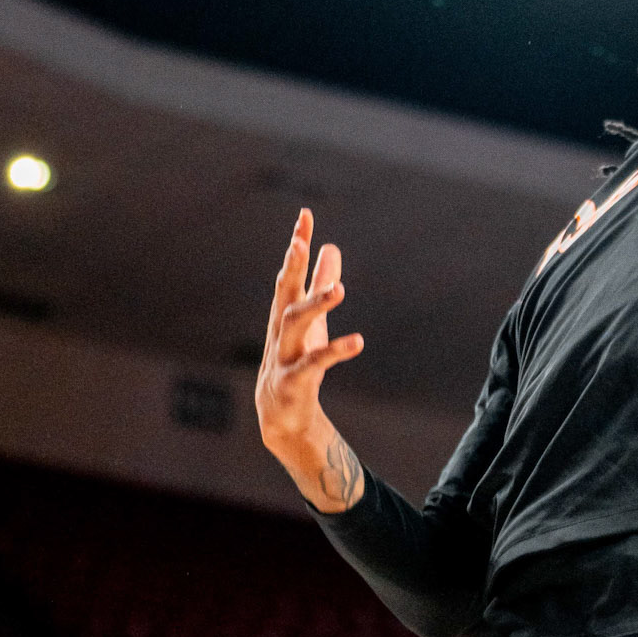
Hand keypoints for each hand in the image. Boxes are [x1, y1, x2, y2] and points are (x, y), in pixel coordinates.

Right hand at [255, 208, 366, 511]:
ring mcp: (283, 358)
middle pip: (283, 294)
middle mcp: (279, 332)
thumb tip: (330, 246)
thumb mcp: (313, 322)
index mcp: (285, 314)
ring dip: (315, 305)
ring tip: (341, 289)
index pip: (289, 274)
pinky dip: (334, 352)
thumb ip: (320, 284)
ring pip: (293, 326)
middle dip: (290, 267)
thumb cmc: (297, 363)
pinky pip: (313, 366)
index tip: (305, 215)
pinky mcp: (293, 385)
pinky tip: (358, 341)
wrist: (282, 420)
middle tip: (300, 242)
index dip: (297, 245)